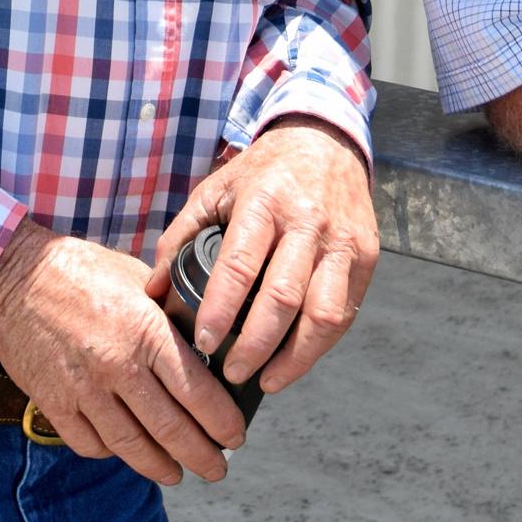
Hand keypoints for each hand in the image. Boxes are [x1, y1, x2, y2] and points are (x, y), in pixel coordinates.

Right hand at [0, 220, 245, 485]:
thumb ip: (168, 312)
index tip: (235, 435)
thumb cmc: (80, 270)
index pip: (197, 393)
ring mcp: (83, 389)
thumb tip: (202, 341)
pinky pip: (91, 444)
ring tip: (176, 473)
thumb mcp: (137, 278)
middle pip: (170, 430)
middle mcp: (117, 366)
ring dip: (161, 466)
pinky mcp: (54, 402)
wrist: (13, 275)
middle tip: (216, 468)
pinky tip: (125, 450)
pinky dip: (112, 453)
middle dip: (201, 457)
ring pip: (132, 446)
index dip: (223, 422)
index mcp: (145, 331)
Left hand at [146, 116, 379, 393]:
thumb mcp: (215, 190)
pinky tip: (296, 360)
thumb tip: (154, 291)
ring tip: (267, 379)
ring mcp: (342, 240)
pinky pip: (344, 312)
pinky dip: (321, 345)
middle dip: (256, 345)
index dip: (221, 309)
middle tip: (233, 373)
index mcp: (264, 201)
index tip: (204, 341)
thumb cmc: (263, 173)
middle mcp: (307, 221)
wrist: (325, 141)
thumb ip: (180, 236)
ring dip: (295, 357)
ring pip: (323, 313)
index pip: (240, 264)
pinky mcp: (366, 256)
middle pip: (283, 297)